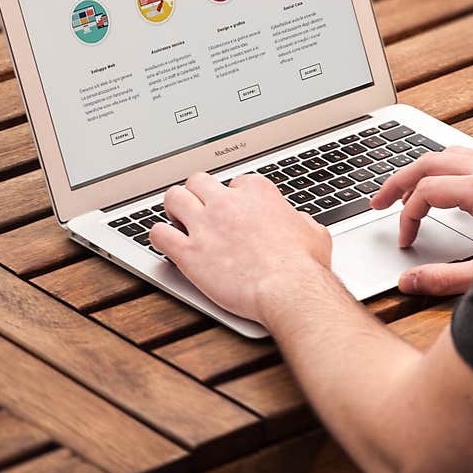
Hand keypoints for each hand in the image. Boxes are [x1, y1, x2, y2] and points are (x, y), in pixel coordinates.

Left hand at [149, 172, 331, 322]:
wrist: (289, 290)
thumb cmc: (304, 266)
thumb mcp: (314, 233)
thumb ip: (300, 221)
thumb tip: (299, 222)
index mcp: (257, 192)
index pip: (235, 183)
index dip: (234, 198)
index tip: (236, 212)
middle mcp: (227, 202)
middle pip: (198, 182)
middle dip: (198, 194)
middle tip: (201, 210)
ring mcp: (205, 225)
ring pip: (173, 198)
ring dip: (174, 208)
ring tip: (178, 221)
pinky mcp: (189, 252)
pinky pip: (158, 233)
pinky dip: (159, 236)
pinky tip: (166, 243)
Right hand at [370, 146, 472, 294]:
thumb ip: (446, 279)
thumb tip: (408, 281)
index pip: (426, 192)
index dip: (408, 217)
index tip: (407, 240)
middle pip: (429, 163)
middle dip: (399, 182)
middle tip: (379, 201)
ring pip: (450, 154)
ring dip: (423, 171)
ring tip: (408, 192)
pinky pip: (472, 158)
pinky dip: (449, 169)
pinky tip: (448, 187)